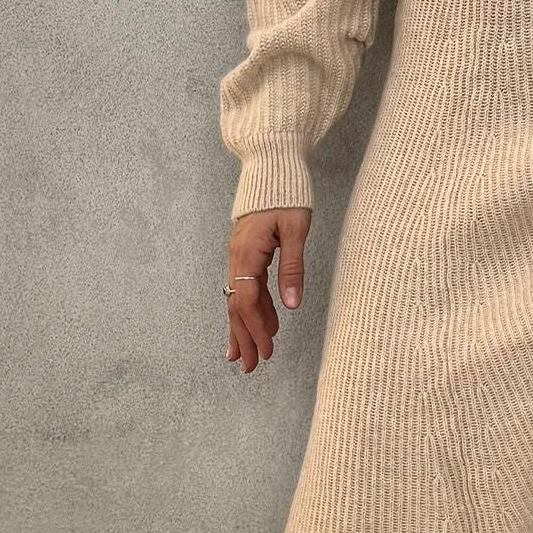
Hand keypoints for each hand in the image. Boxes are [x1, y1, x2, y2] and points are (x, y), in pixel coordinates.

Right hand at [224, 207, 310, 372]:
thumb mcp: (296, 230)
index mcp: (246, 252)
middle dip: (244, 338)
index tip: (266, 351)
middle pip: (237, 306)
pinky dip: (253, 309)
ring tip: (251, 356)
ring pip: (238, 299)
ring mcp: (239, 255)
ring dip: (245, 328)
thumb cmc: (287, 193)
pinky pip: (246, 287)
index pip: (246, 301)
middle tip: (252, 367)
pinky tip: (265, 325)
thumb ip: (292, 267)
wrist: (272, 165)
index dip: (255, 328)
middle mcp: (237, 257)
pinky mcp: (246, 252)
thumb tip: (291, 305)